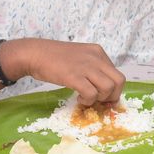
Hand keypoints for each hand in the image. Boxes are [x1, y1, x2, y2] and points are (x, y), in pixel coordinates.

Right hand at [5, 39, 126, 105]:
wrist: (34, 53)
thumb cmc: (55, 58)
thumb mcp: (80, 57)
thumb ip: (92, 68)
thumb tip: (103, 87)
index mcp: (98, 52)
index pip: (117, 73)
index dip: (114, 89)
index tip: (105, 97)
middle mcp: (96, 57)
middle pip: (119, 81)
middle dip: (112, 96)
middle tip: (99, 101)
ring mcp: (86, 66)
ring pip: (108, 88)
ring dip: (99, 99)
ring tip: (86, 98)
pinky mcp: (74, 76)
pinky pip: (91, 93)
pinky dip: (88, 100)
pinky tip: (79, 98)